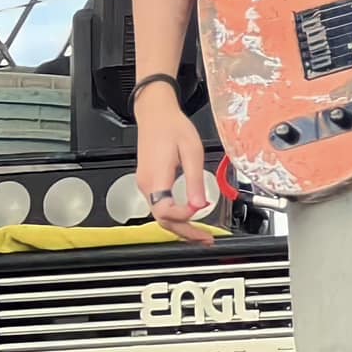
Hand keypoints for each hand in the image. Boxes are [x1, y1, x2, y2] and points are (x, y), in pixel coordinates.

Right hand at [134, 90, 215, 244]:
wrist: (155, 113)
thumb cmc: (172, 127)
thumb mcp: (191, 151)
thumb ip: (195, 180)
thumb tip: (200, 205)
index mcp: (156, 178)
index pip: (165, 211)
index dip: (184, 217)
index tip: (201, 211)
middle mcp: (146, 185)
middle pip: (163, 220)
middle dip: (185, 232)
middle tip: (205, 239)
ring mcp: (145, 185)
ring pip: (161, 215)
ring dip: (181, 227)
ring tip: (200, 234)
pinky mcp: (149, 182)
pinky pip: (160, 206)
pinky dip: (175, 216)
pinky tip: (188, 218)